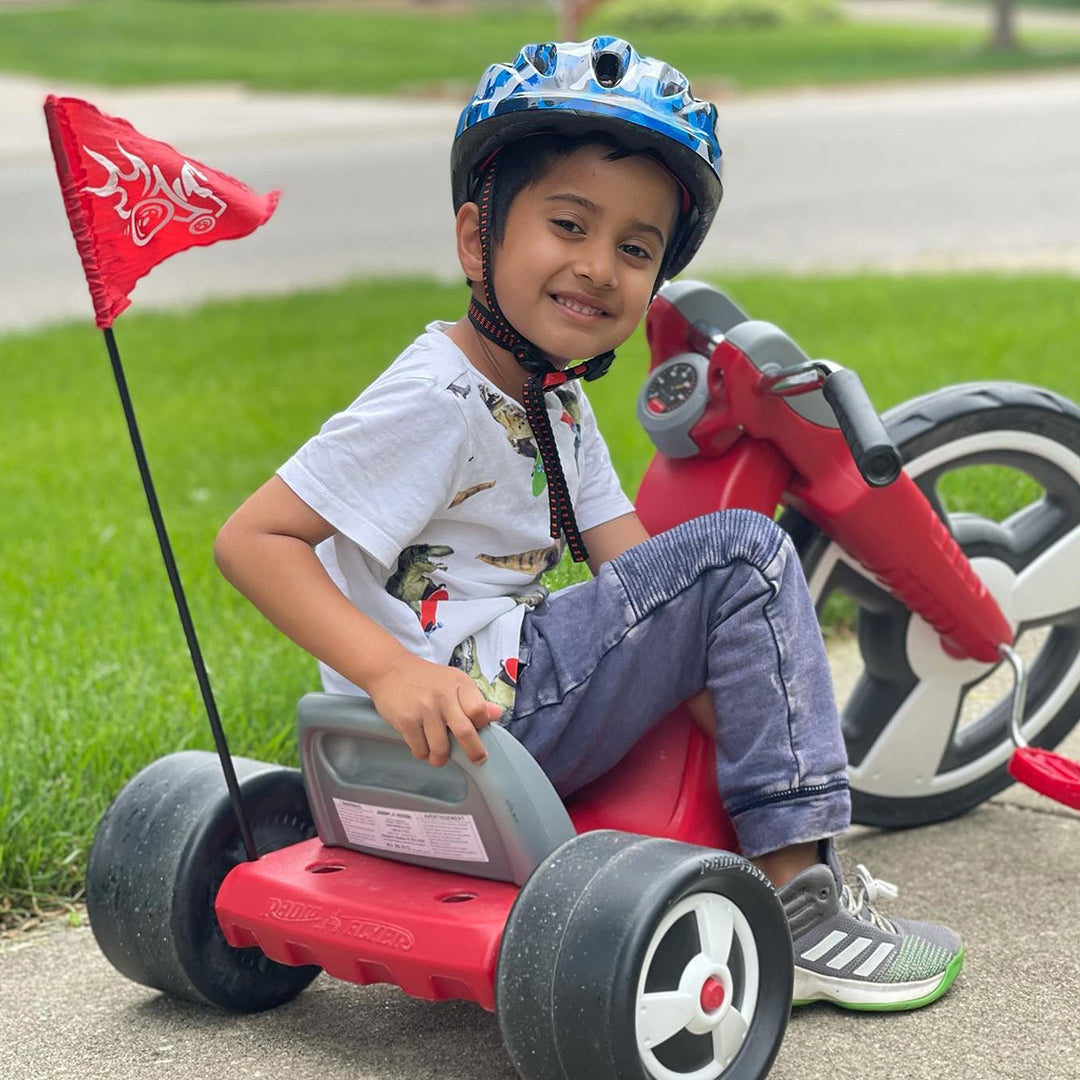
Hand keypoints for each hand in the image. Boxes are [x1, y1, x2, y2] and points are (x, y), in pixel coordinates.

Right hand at [368, 654, 502, 766]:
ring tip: (439, 755)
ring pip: (440, 748)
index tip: (478, 729)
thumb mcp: (454, 681)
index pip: (479, 710)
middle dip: (473, 752)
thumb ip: (475, 700)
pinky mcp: (406, 720)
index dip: (481, 724)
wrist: (390, 670)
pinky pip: (420, 749)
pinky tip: (422, 745)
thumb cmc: (426, 679)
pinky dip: (422, 753)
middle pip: (465, 732)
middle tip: (476, 759)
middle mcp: (443, 695)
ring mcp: (424, 709)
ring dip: (440, 757)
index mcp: (459, 684)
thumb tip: (497, 714)